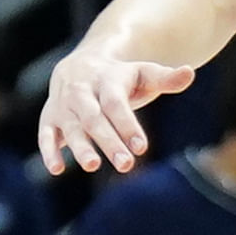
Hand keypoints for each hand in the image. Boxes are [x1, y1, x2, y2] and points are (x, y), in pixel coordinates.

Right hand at [39, 50, 196, 173]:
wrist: (81, 64)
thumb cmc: (121, 77)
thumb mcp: (144, 73)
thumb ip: (166, 78)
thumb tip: (190, 73)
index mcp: (106, 80)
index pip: (116, 105)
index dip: (127, 125)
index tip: (142, 148)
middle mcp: (81, 92)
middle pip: (94, 118)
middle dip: (109, 141)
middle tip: (126, 164)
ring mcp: (63, 105)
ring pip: (71, 128)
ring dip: (80, 147)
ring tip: (93, 166)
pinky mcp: (49, 118)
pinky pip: (46, 135)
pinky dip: (49, 151)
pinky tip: (57, 170)